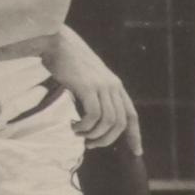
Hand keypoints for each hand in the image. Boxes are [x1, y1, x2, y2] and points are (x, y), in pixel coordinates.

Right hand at [51, 35, 137, 150]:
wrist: (57, 43)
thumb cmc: (68, 61)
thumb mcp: (89, 78)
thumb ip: (95, 94)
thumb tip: (93, 119)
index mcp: (115, 85)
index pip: (131, 115)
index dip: (135, 135)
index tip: (137, 152)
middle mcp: (113, 86)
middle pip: (120, 123)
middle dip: (107, 139)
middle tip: (90, 144)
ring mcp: (101, 86)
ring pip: (107, 122)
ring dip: (93, 134)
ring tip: (79, 134)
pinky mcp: (88, 87)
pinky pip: (93, 116)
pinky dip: (84, 127)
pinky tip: (73, 126)